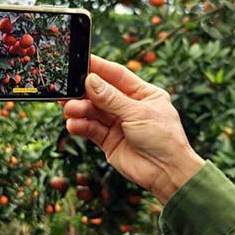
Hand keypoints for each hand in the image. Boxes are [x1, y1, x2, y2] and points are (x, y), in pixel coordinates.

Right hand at [62, 56, 203, 201]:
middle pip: (101, 93)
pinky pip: (91, 129)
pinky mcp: (109, 141)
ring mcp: (118, 124)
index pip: (117, 75)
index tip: (80, 61)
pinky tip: (73, 124)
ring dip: (80, 109)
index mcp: (143, 94)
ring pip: (94, 111)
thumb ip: (112, 99)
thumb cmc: (163, 138)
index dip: (99, 68)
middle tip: (67, 89)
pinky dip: (81, 126)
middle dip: (84, 92)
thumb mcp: (138, 113)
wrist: (167, 173)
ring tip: (69, 109)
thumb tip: (91, 80)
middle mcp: (129, 107)